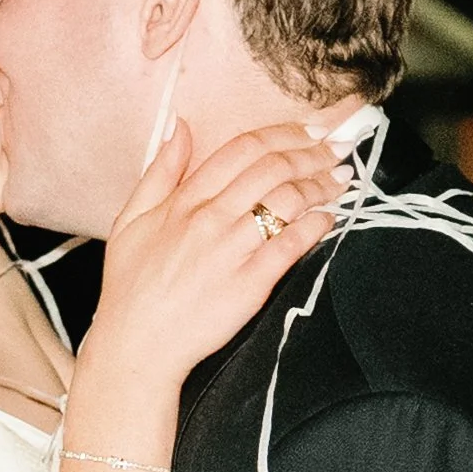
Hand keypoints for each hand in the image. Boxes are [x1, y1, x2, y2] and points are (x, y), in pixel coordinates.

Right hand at [92, 116, 355, 387]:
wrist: (137, 346)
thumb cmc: (130, 288)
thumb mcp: (130, 220)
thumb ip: (159, 171)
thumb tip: (179, 125)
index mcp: (184, 201)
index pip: (243, 149)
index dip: (284, 134)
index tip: (310, 131)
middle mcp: (210, 219)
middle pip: (273, 168)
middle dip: (314, 152)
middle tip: (339, 147)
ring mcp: (231, 250)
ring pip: (288, 200)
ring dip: (322, 184)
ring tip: (342, 178)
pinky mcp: (250, 284)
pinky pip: (291, 244)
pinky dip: (316, 225)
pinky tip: (330, 218)